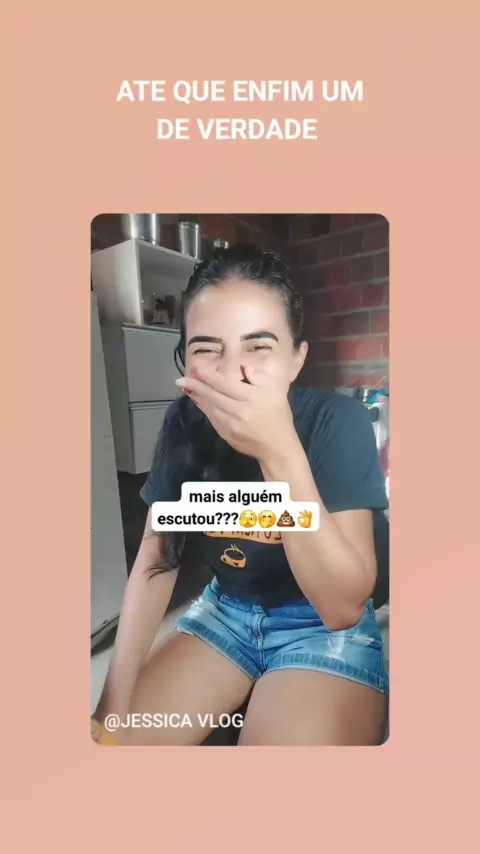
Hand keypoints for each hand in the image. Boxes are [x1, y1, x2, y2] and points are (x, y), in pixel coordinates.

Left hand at [176, 364, 296, 462]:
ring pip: (210, 407)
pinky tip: (198, 401)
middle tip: (180, 379)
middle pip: (213, 395)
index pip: (225, 384)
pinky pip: (212, 419)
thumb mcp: (276, 391)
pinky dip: (204, 409)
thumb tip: (243, 366)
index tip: (196, 368)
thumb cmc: (278, 415)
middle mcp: (239, 410)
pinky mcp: (226, 435)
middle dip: (196, 386)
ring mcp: (231, 425)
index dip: (209, 376)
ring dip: (196, 397)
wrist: (276, 446)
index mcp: (252, 397)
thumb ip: (259, 377)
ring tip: (185, 387)